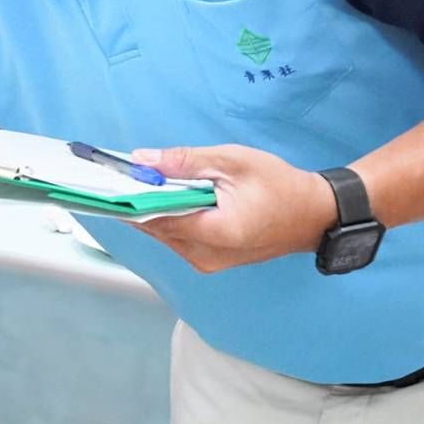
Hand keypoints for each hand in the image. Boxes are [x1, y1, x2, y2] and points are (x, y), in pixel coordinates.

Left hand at [127, 145, 337, 273]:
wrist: (313, 215)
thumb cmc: (279, 185)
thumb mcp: (233, 162)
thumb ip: (185, 161)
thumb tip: (142, 160)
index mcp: (216, 233)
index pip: (157, 217)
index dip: (130, 198)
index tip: (110, 179)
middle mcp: (206, 256)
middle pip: (155, 227)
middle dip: (137, 201)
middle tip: (121, 174)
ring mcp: (207, 263)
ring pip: (163, 234)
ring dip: (151, 208)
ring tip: (142, 181)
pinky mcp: (208, 261)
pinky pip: (176, 238)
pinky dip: (167, 217)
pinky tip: (165, 197)